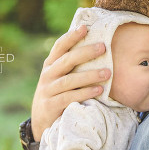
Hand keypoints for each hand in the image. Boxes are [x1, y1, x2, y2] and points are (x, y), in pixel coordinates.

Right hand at [31, 25, 109, 140]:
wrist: (41, 121)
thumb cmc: (58, 94)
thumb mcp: (60, 77)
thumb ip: (72, 65)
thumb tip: (95, 45)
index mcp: (50, 65)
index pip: (59, 47)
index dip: (71, 37)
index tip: (85, 28)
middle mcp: (48, 75)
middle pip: (66, 61)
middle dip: (85, 53)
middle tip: (104, 47)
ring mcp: (48, 91)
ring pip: (69, 80)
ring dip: (89, 75)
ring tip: (107, 73)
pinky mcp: (51, 106)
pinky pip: (69, 97)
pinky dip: (84, 93)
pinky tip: (99, 90)